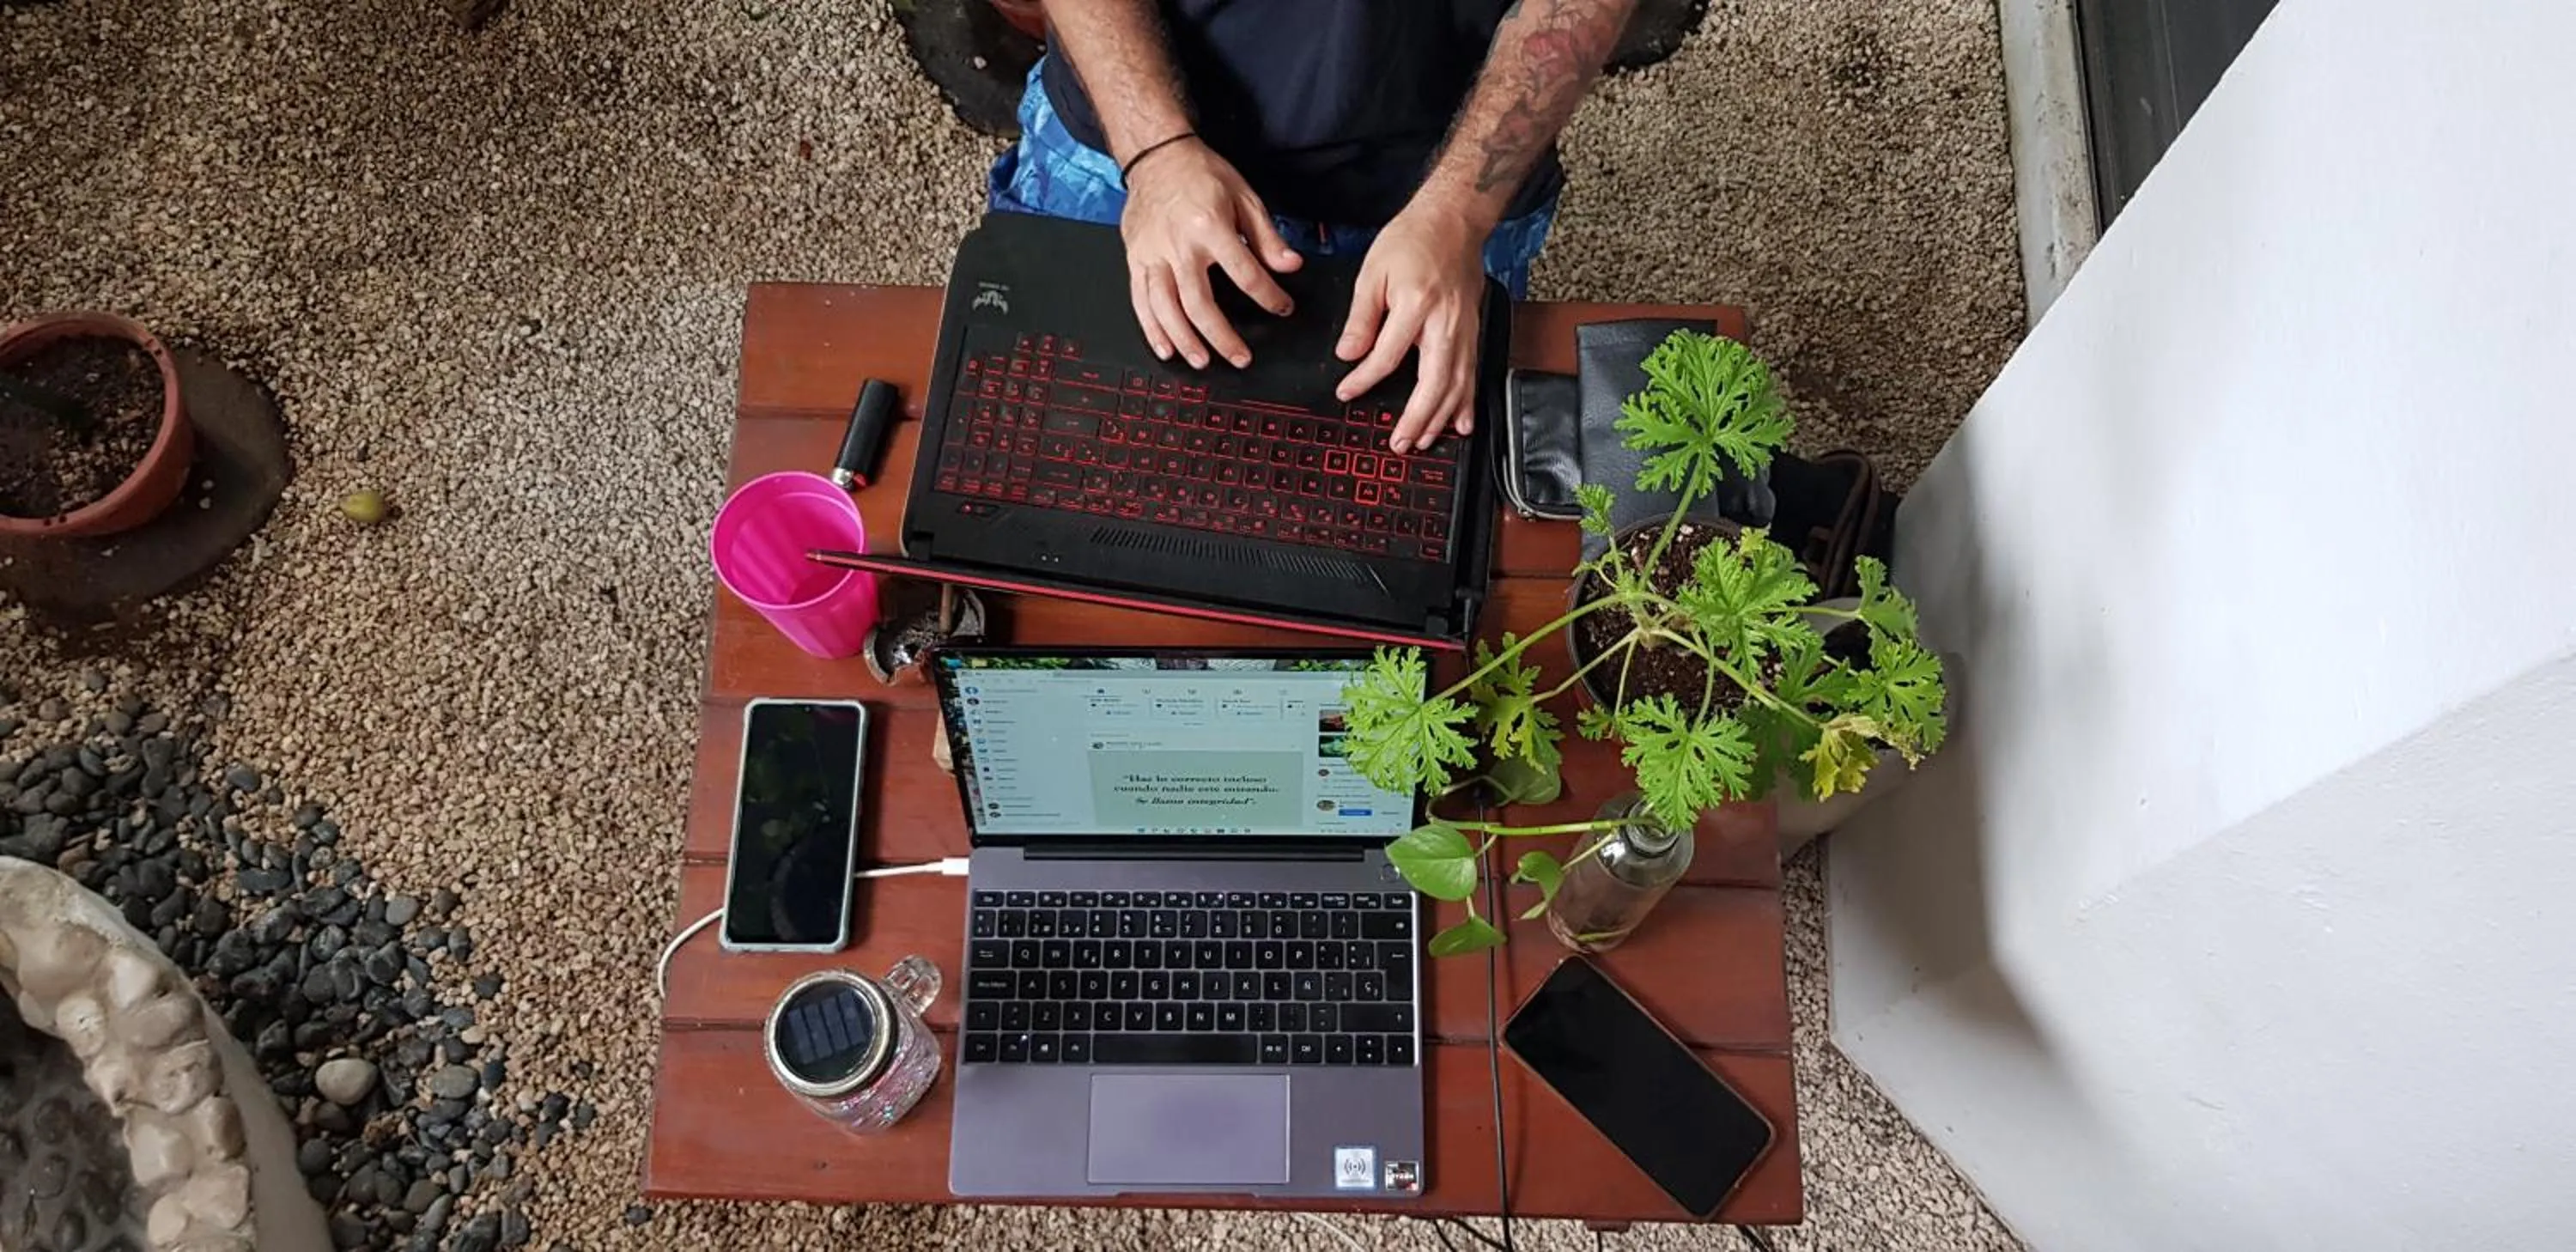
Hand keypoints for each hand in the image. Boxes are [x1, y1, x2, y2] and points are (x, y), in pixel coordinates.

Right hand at [1119, 139, 1303, 368]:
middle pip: (1200, 303)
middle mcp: (1179, 245)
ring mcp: (1153, 255)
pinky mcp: (1135, 259)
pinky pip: (1141, 301)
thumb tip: (1290, 264)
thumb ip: (1267, 236)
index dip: (1268, 295)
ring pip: (1166, 308)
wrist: (1156, 156)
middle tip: (1241, 358)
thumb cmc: (1200, 174)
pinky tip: (1165, 348)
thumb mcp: (1244, 196)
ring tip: (1202, 361)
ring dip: (1185, 340)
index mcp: (1209, 226)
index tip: (1282, 308)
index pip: (1244, 273)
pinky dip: (1152, 329)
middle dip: (1222, 336)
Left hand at [1335, 207, 1486, 454]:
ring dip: (1440, 419)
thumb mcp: (1372, 271)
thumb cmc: (1412, 240)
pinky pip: (1472, 375)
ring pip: (1456, 385)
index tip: (1347, 392)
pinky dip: (1467, 403)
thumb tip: (1348, 354)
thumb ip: (1361, 317)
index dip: (1364, 378)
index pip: (1386, 355)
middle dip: (1416, 419)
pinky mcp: (1473, 332)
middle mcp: (1445, 323)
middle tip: (1398, 443)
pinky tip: (1461, 424)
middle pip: (1432, 382)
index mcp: (1416, 304)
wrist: (1453, 220)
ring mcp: (1465, 330)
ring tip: (1423, 442)